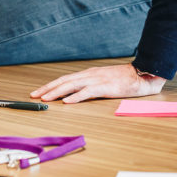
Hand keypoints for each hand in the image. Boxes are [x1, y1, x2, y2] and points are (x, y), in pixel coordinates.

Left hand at [30, 64, 165, 103]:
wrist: (142, 74)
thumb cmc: (125, 79)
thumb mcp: (105, 81)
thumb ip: (91, 86)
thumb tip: (77, 94)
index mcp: (89, 74)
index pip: (65, 79)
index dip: (51, 85)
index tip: (39, 91)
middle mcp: (90, 75)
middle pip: (64, 81)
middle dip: (48, 88)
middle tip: (34, 95)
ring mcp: (97, 80)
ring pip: (71, 85)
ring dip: (57, 92)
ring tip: (45, 98)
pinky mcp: (105, 87)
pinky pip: (87, 92)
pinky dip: (76, 97)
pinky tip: (67, 102)